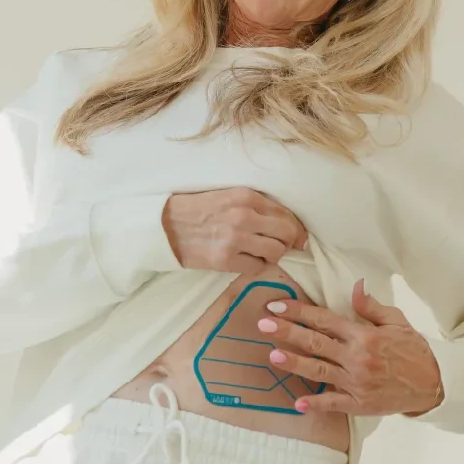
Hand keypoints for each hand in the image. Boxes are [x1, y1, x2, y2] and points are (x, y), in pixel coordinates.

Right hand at [162, 188, 307, 273]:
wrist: (164, 224)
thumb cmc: (197, 209)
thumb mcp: (227, 195)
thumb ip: (254, 205)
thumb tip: (285, 222)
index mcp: (246, 196)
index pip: (285, 214)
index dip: (296, 227)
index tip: (299, 237)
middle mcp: (244, 216)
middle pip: (286, 233)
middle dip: (290, 242)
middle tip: (288, 248)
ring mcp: (235, 239)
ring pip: (275, 252)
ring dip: (274, 255)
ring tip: (263, 254)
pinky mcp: (225, 260)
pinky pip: (257, 267)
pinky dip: (257, 266)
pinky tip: (248, 261)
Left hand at [259, 279, 443, 416]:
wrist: (433, 383)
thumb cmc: (413, 349)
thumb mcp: (396, 320)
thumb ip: (371, 306)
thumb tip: (355, 285)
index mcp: (363, 334)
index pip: (324, 319)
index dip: (298, 311)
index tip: (276, 306)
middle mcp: (357, 357)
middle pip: (315, 342)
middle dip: (287, 332)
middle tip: (262, 324)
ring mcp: (357, 382)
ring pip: (319, 371)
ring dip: (294, 363)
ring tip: (272, 356)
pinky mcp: (361, 404)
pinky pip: (334, 403)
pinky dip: (316, 404)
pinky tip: (298, 404)